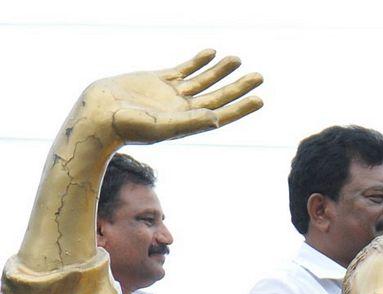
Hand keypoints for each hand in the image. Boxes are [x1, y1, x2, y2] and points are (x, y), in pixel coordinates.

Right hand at [77, 49, 262, 146]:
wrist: (98, 115)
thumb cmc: (128, 127)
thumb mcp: (162, 127)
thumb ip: (190, 123)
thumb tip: (217, 119)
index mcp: (189, 123)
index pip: (222, 114)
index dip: (241, 107)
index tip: (260, 99)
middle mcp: (184, 109)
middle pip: (218, 95)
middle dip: (238, 86)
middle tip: (259, 76)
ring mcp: (171, 94)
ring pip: (202, 80)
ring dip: (221, 70)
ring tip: (238, 59)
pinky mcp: (158, 80)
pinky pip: (183, 69)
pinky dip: (198, 61)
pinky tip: (211, 53)